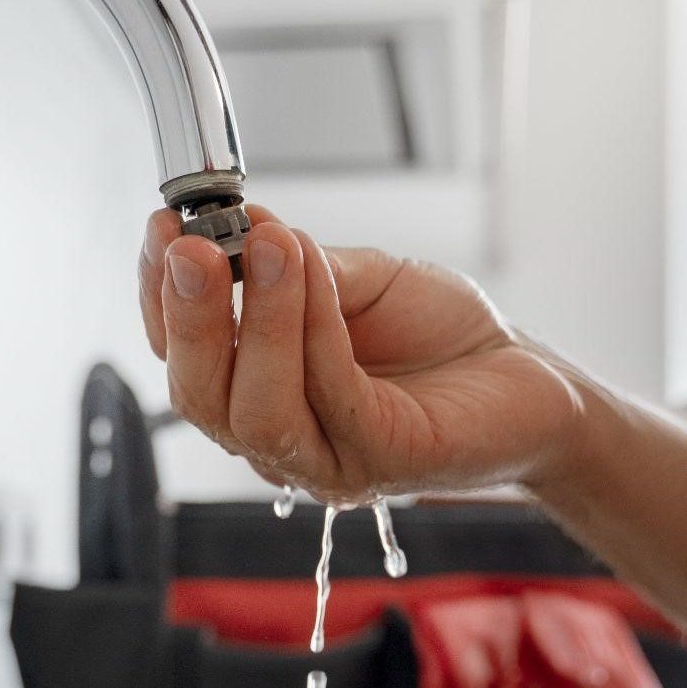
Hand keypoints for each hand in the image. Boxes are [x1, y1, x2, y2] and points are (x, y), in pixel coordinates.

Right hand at [138, 207, 592, 503]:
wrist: (528, 377)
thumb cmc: (439, 335)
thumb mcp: (356, 279)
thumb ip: (298, 266)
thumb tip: (243, 225)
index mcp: (254, 391)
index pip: (179, 355)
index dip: (158, 295)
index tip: (163, 228)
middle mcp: (277, 439)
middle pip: (198, 396)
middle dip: (189, 318)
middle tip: (194, 247)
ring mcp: (327, 460)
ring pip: (255, 410)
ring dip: (256, 320)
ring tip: (270, 246)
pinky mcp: (383, 462)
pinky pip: (333, 397)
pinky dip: (317, 329)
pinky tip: (319, 271)